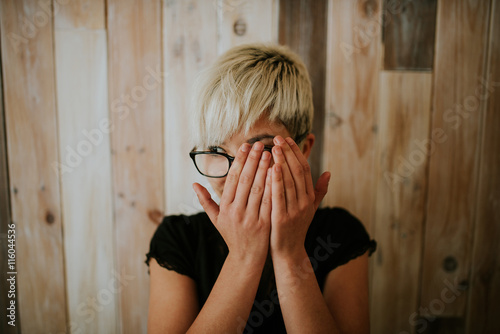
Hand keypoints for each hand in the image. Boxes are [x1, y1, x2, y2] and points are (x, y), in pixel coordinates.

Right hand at [193, 142, 272, 264]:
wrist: (246, 259)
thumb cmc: (231, 236)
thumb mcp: (216, 219)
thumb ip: (205, 201)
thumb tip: (194, 183)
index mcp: (224, 208)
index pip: (232, 179)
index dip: (239, 161)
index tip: (245, 147)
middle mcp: (235, 212)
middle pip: (244, 181)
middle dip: (252, 161)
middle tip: (259, 144)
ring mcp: (249, 218)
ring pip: (257, 189)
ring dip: (263, 169)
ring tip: (269, 153)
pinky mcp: (263, 224)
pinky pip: (268, 201)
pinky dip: (272, 186)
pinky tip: (277, 173)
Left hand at [268, 136, 330, 258]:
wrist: (289, 252)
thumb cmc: (296, 227)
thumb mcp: (310, 208)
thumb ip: (319, 191)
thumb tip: (329, 172)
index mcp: (309, 197)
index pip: (304, 169)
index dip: (296, 153)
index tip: (287, 139)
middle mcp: (304, 202)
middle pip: (297, 172)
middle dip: (287, 153)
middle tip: (277, 138)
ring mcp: (294, 211)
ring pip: (289, 182)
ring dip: (281, 163)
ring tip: (273, 148)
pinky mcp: (282, 219)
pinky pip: (279, 197)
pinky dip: (276, 182)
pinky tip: (270, 169)